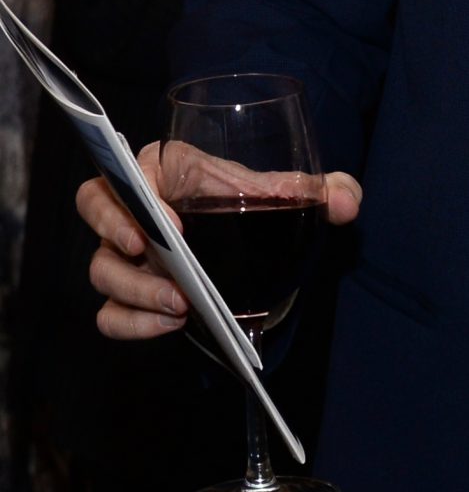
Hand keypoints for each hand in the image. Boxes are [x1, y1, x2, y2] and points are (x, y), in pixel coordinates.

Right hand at [79, 140, 361, 340]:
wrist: (256, 250)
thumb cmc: (257, 205)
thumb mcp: (290, 195)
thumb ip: (323, 191)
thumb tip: (347, 201)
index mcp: (168, 169)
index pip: (129, 166)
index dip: (137, 190)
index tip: (169, 221)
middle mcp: (138, 208)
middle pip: (98, 209)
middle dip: (116, 233)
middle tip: (154, 257)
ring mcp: (126, 255)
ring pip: (102, 269)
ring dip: (135, 289)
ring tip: (180, 305)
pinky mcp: (129, 296)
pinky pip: (109, 313)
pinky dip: (131, 323)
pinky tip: (167, 325)